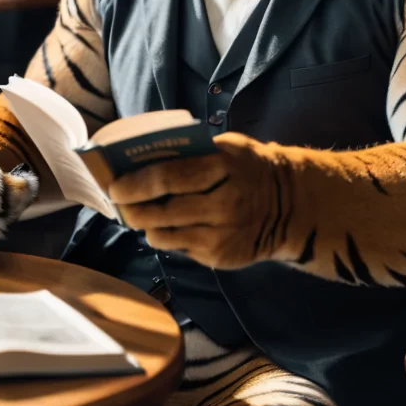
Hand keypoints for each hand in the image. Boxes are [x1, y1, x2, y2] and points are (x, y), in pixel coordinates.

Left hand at [108, 133, 293, 269]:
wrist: (290, 206)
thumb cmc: (246, 168)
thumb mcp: (227, 147)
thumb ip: (192, 152)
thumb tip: (141, 158)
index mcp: (224, 166)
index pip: (169, 176)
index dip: (136, 183)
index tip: (115, 186)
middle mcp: (225, 203)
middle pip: (164, 210)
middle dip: (132, 209)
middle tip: (118, 204)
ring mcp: (223, 233)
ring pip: (166, 234)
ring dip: (145, 225)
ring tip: (137, 215)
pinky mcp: (221, 258)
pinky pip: (180, 249)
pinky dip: (166, 238)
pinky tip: (164, 228)